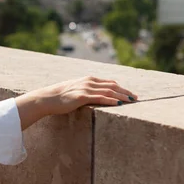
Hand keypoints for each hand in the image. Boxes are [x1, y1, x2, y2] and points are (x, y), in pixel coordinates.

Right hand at [15, 76, 137, 129]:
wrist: (47, 98)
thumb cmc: (60, 96)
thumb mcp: (75, 90)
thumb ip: (86, 90)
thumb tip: (94, 96)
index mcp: (88, 79)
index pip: (109, 82)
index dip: (121, 88)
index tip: (130, 94)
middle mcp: (88, 81)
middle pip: (112, 86)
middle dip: (126, 92)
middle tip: (136, 98)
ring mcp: (85, 88)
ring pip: (109, 91)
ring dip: (122, 96)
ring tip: (132, 101)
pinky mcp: (82, 96)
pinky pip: (100, 98)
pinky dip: (111, 100)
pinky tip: (119, 104)